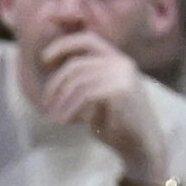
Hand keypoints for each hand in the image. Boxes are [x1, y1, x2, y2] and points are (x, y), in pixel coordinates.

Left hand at [34, 30, 166, 185]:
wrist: (141, 146)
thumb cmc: (115, 123)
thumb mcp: (96, 96)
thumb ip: (82, 80)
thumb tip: (51, 69)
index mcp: (117, 59)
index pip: (87, 39)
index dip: (63, 45)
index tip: (44, 59)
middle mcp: (121, 63)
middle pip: (76, 64)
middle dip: (55, 85)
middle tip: (46, 105)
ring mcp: (123, 76)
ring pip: (78, 81)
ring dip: (61, 101)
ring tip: (55, 118)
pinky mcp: (121, 91)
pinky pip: (86, 95)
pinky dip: (70, 109)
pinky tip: (66, 121)